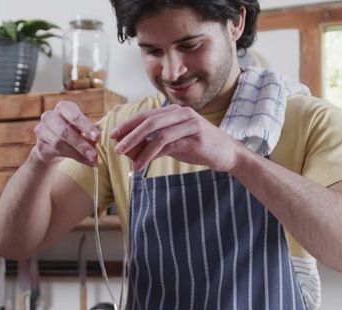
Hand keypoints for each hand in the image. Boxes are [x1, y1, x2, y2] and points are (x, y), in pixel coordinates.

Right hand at [32, 101, 100, 165]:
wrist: (53, 146)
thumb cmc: (73, 132)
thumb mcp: (83, 128)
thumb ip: (90, 131)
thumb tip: (98, 137)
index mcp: (63, 107)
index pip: (74, 115)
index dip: (86, 126)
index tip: (97, 138)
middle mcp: (50, 116)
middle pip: (65, 131)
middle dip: (82, 144)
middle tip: (95, 155)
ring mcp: (42, 130)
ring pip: (59, 143)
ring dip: (78, 153)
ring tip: (92, 160)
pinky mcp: (40, 146)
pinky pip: (56, 153)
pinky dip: (73, 158)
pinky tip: (85, 162)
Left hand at [111, 106, 242, 172]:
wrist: (228, 154)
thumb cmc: (200, 148)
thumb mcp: (176, 145)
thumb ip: (156, 145)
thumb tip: (133, 152)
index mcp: (175, 112)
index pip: (147, 115)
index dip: (128, 124)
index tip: (113, 135)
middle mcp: (182, 113)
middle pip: (149, 120)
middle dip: (129, 133)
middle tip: (116, 146)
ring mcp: (189, 123)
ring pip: (156, 132)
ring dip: (138, 146)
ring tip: (126, 158)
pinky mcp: (194, 137)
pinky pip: (167, 145)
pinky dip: (150, 155)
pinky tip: (141, 164)